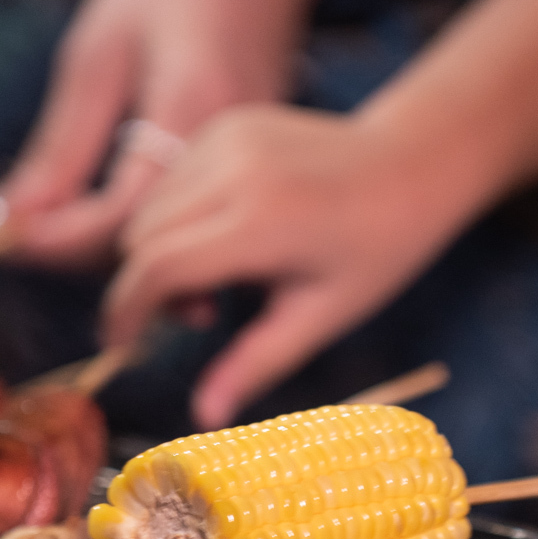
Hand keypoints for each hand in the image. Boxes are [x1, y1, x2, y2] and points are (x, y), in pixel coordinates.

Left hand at [0, 0, 305, 269]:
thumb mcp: (96, 53)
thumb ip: (61, 148)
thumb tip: (13, 220)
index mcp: (193, 106)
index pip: (124, 215)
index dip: (57, 239)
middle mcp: (236, 148)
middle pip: (153, 242)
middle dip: (77, 252)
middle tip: (12, 232)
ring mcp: (253, 160)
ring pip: (174, 240)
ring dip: (107, 247)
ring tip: (46, 220)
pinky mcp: (255, 164)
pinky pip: (193, 216)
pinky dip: (141, 223)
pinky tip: (96, 206)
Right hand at [103, 105, 482, 427]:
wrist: (411, 165)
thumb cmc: (375, 252)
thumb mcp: (318, 316)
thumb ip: (255, 363)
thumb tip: (203, 417)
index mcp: (262, 222)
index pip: (157, 267)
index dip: (127, 311)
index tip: (125, 344)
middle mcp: (236, 169)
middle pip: (141, 236)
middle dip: (148, 285)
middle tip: (205, 314)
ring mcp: (228, 137)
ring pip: (149, 205)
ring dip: (158, 248)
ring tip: (221, 276)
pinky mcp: (228, 121)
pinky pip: (172, 177)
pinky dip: (178, 214)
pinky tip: (227, 233)